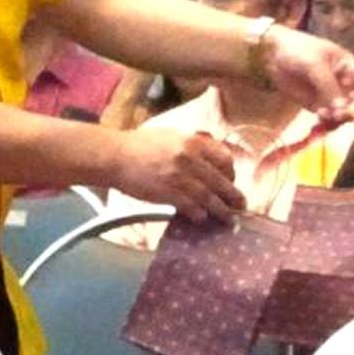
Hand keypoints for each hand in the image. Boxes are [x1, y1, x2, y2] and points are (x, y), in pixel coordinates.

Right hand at [106, 127, 242, 220]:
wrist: (113, 156)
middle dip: (233, 196)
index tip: (230, 181)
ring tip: (229, 219)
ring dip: (222, 211)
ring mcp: (180, 177)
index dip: (231, 172)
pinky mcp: (168, 193)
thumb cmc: (140, 145)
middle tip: (240, 205)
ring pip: (210, 198)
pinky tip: (201, 218)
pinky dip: (199, 215)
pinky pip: (191, 208)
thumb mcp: (172, 135)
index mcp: (193, 142)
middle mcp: (190, 158)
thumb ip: (193, 145)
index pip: (225, 159)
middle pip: (222, 181)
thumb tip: (212, 159)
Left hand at [262, 24, 353, 125]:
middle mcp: (344, 82)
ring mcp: (331, 94)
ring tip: (327, 115)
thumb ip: (329, 86)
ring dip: (340, 117)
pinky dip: (328, 120)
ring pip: (345, 112)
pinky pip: (329, 117)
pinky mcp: (317, 104)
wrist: (270, 53)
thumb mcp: (315, 64)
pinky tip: (320, 116)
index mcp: (349, 67)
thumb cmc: (297, 49)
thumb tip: (342, 109)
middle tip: (342, 114)